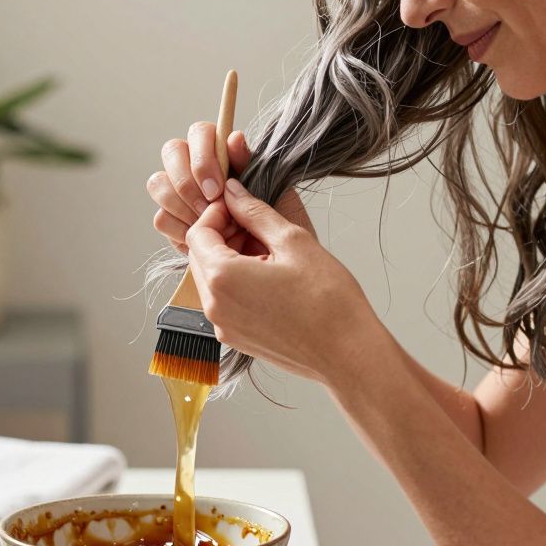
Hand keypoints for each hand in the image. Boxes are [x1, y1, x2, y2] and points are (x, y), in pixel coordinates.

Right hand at [146, 124, 312, 254]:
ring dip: (181, 205)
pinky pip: (161, 218)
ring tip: (207, 225)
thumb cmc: (280, 229)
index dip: (203, 157)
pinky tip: (200, 240)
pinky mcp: (175, 224)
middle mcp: (199, 171)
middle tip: (208, 207)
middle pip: (172, 151)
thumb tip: (234, 138)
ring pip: (159, 183)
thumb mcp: (276, 196)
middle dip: (187, 181)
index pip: (200, 133)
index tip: (218, 189)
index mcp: (224, 155)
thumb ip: (251, 167)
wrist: (274, 268)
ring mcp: (183, 197)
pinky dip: (179, 230)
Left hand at [185, 178, 380, 385]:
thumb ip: (256, 213)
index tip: (241, 207)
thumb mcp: (293, 242)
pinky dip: (237, 284)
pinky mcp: (235, 340)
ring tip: (270, 254)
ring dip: (230, 260)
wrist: (347, 353)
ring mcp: (223, 327)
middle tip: (260, 228)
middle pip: (199, 257)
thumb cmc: (327, 300)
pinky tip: (271, 279)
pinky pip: (224, 302)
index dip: (217, 213)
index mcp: (223, 278)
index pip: (198, 233)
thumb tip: (233, 192)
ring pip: (210, 280)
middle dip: (223, 236)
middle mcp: (214, 306)